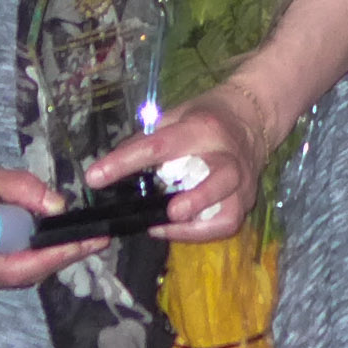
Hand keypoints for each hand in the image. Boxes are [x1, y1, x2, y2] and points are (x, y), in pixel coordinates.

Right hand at [0, 135, 100, 293]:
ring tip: (83, 239)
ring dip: (52, 256)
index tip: (85, 244)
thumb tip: (58, 206)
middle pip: (25, 274)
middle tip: (95, 240)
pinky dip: (38, 254)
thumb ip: (22, 189)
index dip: (55, 257)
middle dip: (61, 257)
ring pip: (24, 272)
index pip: (18, 267)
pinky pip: (17, 266)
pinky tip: (58, 240)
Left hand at [86, 83, 272, 245]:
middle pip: (216, 178)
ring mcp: (242, 180)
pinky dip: (201, 233)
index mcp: (202, 128)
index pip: (160, 145)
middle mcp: (227, 155)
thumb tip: (113, 162)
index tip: (95, 176)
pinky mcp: (246, 199)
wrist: (252, 119)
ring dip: (196, 224)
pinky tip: (176, 230)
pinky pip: (226, 224)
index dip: (125, 162)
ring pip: (228, 208)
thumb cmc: (206, 117)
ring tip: (162, 228)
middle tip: (167, 212)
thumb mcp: (175, 115)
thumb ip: (147, 137)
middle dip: (194, 198)